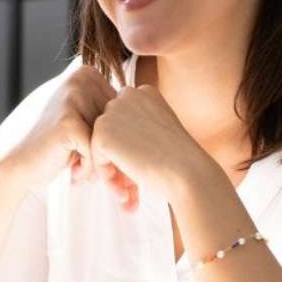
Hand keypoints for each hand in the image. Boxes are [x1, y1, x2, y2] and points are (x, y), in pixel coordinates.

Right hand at [1, 65, 138, 197]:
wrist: (16, 165)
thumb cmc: (55, 149)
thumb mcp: (86, 126)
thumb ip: (112, 118)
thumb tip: (160, 119)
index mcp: (89, 74)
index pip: (125, 112)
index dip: (129, 146)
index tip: (130, 176)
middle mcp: (82, 78)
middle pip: (120, 126)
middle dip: (124, 163)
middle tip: (124, 192)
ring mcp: (73, 97)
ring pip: (111, 141)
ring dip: (108, 171)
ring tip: (96, 183)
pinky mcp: (68, 121)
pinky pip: (96, 153)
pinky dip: (89, 170)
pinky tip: (73, 176)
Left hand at [89, 85, 207, 211]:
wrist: (187, 171)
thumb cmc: (180, 159)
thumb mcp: (161, 132)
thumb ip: (139, 128)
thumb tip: (115, 141)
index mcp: (145, 92)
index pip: (123, 119)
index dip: (130, 144)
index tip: (146, 162)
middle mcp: (128, 95)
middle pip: (109, 129)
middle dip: (117, 156)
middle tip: (131, 184)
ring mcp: (113, 111)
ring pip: (100, 142)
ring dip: (111, 166)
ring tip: (128, 190)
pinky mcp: (102, 131)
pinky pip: (94, 155)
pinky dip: (106, 173)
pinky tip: (124, 185)